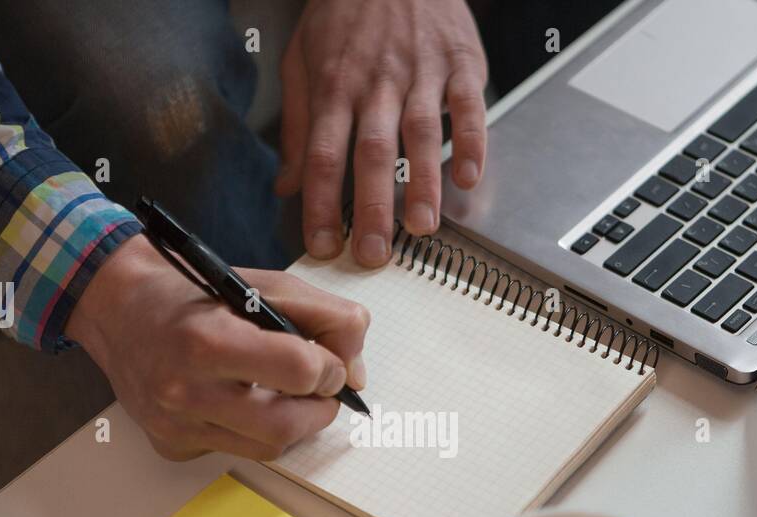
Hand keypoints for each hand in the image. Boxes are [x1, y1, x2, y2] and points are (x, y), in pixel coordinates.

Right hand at [66, 236, 368, 460]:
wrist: (118, 306)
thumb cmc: (192, 292)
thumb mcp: (263, 284)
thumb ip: (324, 317)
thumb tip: (357, 374)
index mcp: (208, 340)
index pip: (299, 371)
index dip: (328, 369)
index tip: (327, 363)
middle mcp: (185, 390)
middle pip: (287, 426)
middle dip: (320, 410)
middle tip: (320, 389)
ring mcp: (175, 424)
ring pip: (267, 449)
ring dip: (292, 424)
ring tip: (285, 394)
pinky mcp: (171, 444)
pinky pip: (234, 452)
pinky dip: (252, 433)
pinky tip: (240, 403)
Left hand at [274, 0, 487, 266]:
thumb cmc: (344, 14)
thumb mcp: (301, 61)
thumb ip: (296, 126)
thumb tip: (285, 185)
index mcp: (333, 88)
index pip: (321, 156)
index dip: (320, 205)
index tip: (324, 246)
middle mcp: (375, 84)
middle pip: (370, 153)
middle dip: (371, 208)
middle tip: (375, 253)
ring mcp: (420, 73)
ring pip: (420, 134)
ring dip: (422, 183)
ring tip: (422, 226)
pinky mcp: (458, 62)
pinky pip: (468, 106)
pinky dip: (471, 142)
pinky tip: (468, 177)